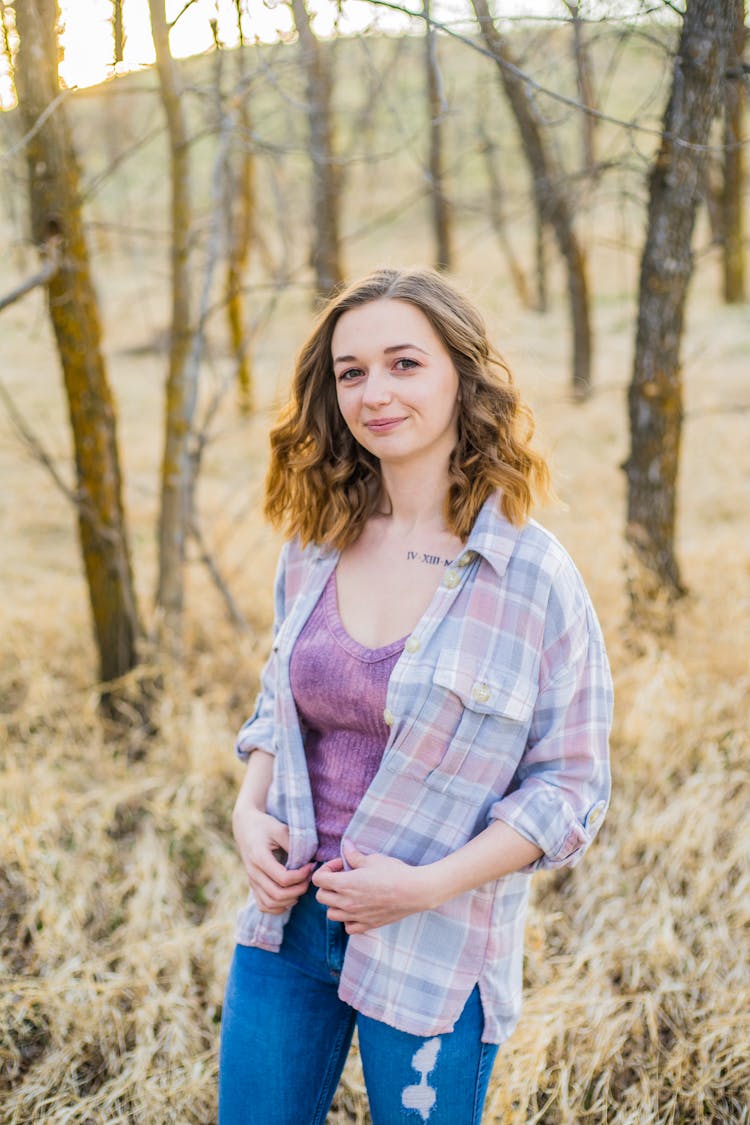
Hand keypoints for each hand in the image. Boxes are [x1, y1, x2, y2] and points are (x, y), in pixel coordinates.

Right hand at [233, 804, 313, 914]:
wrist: (245, 827)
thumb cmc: (265, 826)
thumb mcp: (280, 829)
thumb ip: (293, 844)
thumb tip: (308, 861)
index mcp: (259, 858)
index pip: (283, 879)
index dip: (301, 876)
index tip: (310, 865)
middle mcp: (253, 873)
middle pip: (277, 895)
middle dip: (298, 890)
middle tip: (308, 878)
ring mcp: (252, 881)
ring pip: (270, 903)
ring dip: (289, 900)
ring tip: (300, 887)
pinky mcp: (253, 885)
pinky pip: (263, 906)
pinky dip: (278, 907)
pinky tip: (289, 897)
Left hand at [312, 842, 434, 933]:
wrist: (414, 891)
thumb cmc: (394, 872)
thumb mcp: (372, 859)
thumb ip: (354, 855)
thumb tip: (345, 845)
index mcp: (345, 884)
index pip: (318, 879)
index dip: (326, 869)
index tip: (341, 865)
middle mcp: (347, 903)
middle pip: (320, 897)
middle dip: (328, 885)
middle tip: (343, 877)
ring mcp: (356, 916)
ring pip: (331, 914)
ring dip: (335, 903)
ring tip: (349, 894)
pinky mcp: (367, 924)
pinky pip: (348, 927)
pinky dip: (348, 919)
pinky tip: (357, 909)